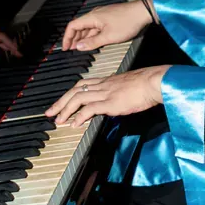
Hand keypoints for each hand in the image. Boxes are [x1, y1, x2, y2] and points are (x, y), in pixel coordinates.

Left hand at [46, 65, 167, 126]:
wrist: (154, 82)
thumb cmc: (146, 85)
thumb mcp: (127, 87)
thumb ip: (117, 93)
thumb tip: (113, 103)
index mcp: (106, 81)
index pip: (82, 85)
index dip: (69, 94)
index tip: (61, 103)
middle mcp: (103, 85)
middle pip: (75, 90)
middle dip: (61, 102)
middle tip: (50, 112)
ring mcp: (106, 93)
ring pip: (79, 98)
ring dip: (65, 109)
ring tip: (58, 120)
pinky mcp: (111, 102)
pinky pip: (90, 108)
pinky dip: (80, 116)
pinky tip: (75, 124)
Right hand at [62, 0, 149, 50]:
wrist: (142, 12)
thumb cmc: (127, 22)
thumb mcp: (108, 36)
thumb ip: (93, 42)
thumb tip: (79, 46)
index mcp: (92, 17)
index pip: (72, 26)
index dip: (67, 37)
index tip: (65, 47)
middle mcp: (95, 15)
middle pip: (79, 26)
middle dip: (74, 38)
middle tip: (72, 50)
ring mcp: (102, 16)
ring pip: (88, 27)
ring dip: (83, 37)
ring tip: (81, 48)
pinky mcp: (109, 18)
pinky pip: (96, 27)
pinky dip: (92, 35)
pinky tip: (93, 42)